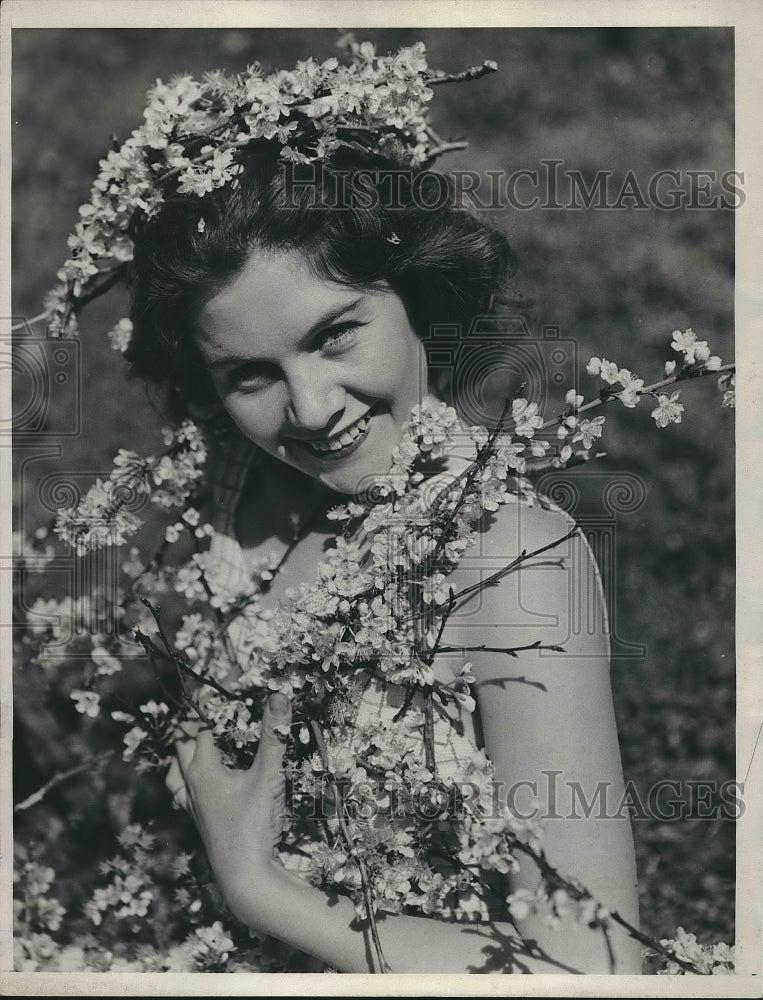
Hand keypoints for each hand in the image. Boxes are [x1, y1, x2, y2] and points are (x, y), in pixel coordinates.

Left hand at [165, 693, 291, 922]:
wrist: (245, 877)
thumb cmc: (253, 826)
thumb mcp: (268, 776)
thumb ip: (273, 735)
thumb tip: (278, 694)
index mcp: (202, 768)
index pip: (201, 722)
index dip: (215, 698)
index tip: (230, 678)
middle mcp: (191, 783)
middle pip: (181, 742)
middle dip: (194, 719)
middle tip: (213, 702)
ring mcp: (192, 803)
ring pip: (175, 768)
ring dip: (184, 749)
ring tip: (197, 737)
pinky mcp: (200, 819)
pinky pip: (182, 792)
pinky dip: (185, 778)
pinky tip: (197, 780)